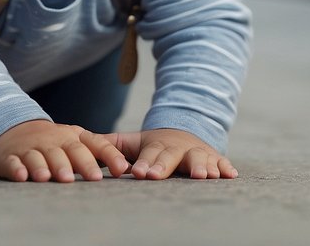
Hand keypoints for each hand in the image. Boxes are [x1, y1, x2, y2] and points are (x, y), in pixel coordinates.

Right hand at [0, 120, 129, 182]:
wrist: (12, 130)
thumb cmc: (53, 142)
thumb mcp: (73, 141)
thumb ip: (97, 153)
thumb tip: (126, 168)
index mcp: (73, 136)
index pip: (95, 144)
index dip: (110, 156)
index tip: (123, 169)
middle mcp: (54, 140)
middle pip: (69, 150)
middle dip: (81, 163)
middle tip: (92, 177)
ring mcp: (31, 147)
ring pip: (40, 157)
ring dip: (46, 167)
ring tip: (51, 178)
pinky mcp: (11, 157)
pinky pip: (14, 163)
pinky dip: (18, 168)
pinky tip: (22, 176)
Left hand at [99, 128, 237, 179]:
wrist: (182, 131)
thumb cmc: (151, 146)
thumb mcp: (129, 142)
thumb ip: (107, 144)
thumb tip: (79, 141)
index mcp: (155, 145)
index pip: (149, 154)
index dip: (144, 163)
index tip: (138, 173)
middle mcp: (177, 147)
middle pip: (171, 156)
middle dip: (165, 165)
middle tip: (158, 175)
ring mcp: (196, 152)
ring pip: (199, 158)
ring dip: (201, 166)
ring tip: (203, 177)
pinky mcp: (213, 158)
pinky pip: (222, 161)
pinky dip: (226, 167)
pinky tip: (230, 175)